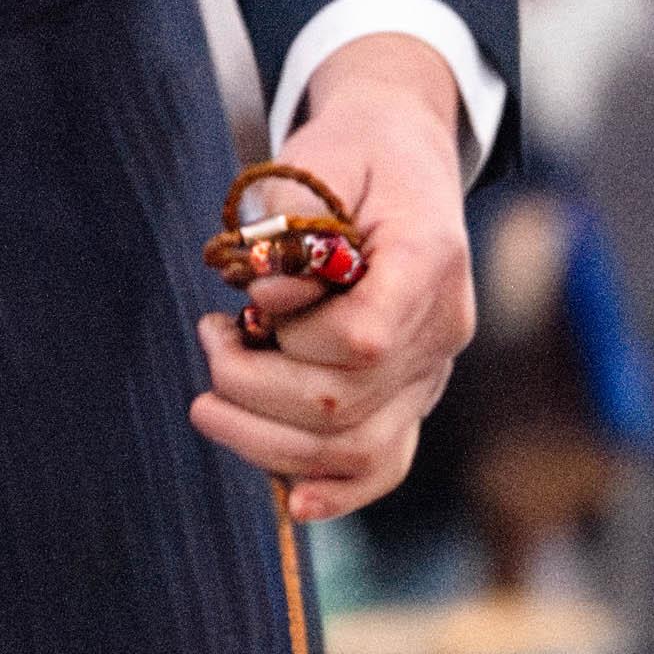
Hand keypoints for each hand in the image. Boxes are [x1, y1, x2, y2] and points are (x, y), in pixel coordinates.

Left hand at [193, 35, 476, 524]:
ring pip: (356, 449)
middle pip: (346, 404)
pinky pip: (387, 464)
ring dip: (266, 441)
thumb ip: (289, 224)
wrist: (401, 153)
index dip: (292, 336)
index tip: (248, 304)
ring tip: (212, 401)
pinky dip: (338, 491)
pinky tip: (293, 501)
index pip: (360, 338)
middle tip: (211, 342)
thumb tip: (265, 301)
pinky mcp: (413, 396)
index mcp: (429, 256)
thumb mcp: (315, 157)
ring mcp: (432, 370)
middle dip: (252, 389)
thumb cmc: (351, 152)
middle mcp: (442, 327)